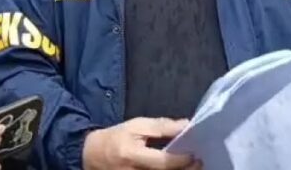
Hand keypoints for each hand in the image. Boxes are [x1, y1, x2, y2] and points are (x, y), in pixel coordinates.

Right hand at [82, 118, 199, 169]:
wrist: (91, 156)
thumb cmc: (116, 138)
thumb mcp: (136, 126)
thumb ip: (161, 127)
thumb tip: (186, 125)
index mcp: (131, 155)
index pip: (162, 162)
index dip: (182, 160)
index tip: (196, 154)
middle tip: (199, 163)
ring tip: (192, 167)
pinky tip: (178, 169)